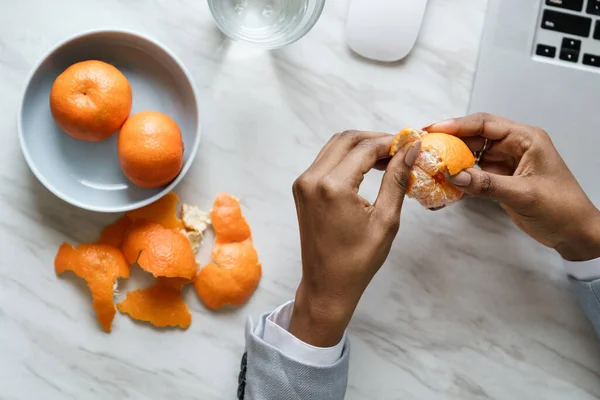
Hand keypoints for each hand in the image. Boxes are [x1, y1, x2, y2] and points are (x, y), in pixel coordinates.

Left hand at [289, 131, 420, 346]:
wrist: (326, 285)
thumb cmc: (358, 261)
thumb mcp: (385, 220)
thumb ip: (396, 179)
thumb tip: (410, 149)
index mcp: (332, 187)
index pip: (365, 148)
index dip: (391, 142)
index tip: (412, 143)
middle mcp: (312, 179)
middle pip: (347, 139)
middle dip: (376, 139)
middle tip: (401, 148)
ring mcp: (303, 183)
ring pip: (335, 146)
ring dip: (362, 146)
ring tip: (389, 158)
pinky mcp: (302, 189)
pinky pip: (326, 160)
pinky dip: (348, 157)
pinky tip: (369, 167)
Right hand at [426, 113, 599, 260]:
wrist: (574, 233)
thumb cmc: (562, 208)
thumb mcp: (524, 194)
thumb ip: (487, 185)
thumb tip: (453, 176)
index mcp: (526, 139)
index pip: (485, 124)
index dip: (457, 125)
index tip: (433, 130)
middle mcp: (514, 147)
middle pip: (474, 138)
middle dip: (449, 142)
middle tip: (425, 148)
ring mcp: (506, 163)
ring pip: (472, 156)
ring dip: (452, 160)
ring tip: (429, 164)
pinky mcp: (500, 179)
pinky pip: (474, 174)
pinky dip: (460, 177)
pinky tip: (444, 181)